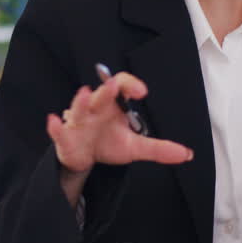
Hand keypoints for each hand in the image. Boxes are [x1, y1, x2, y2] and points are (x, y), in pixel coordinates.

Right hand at [46, 70, 191, 196]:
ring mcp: (79, 121)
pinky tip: (54, 121)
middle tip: (115, 85)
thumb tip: (187, 154)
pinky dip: (55, 126)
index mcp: (113, 104)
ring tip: (84, 93)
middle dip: (107, 89)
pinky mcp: (66, 136)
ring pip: (79, 108)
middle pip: (101, 94)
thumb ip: (159, 149)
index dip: (130, 84)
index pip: (121, 85)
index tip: (143, 92)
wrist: (84, 158)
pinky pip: (59, 130)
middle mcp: (95, 108)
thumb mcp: (135, 147)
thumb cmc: (108, 143)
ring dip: (80, 101)